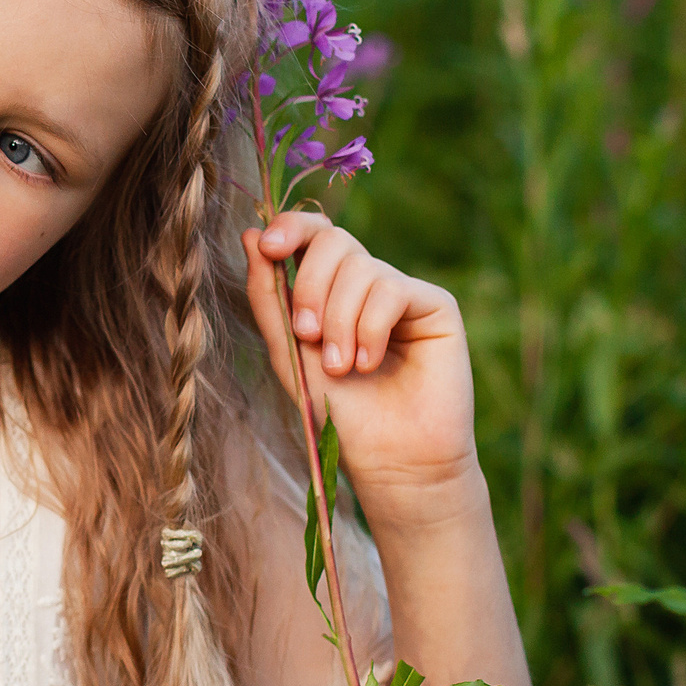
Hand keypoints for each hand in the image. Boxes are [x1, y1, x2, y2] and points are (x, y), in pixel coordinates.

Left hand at [244, 213, 480, 527]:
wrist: (389, 458)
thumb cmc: (338, 412)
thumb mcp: (289, 352)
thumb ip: (269, 297)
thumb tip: (250, 233)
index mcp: (330, 289)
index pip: (312, 234)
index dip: (289, 228)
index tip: (267, 246)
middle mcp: (367, 283)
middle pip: (333, 241)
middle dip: (309, 285)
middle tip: (306, 335)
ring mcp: (402, 291)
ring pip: (360, 267)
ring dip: (338, 320)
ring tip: (341, 367)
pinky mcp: (436, 305)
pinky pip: (391, 289)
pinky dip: (369, 328)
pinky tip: (368, 364)